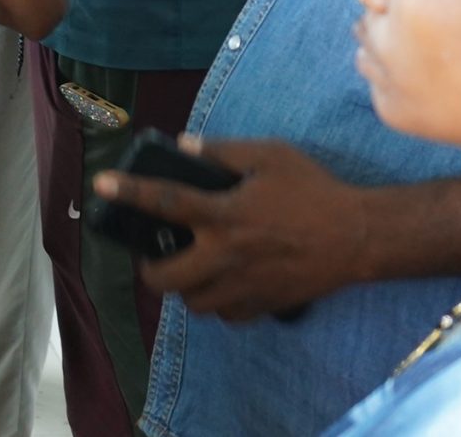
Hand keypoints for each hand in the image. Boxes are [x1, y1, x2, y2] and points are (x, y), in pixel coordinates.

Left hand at [94, 137, 372, 320]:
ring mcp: (244, 286)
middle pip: (165, 278)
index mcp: (224, 214)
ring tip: (190, 267)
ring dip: (184, 287)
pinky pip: (226, 315)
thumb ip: (223, 150)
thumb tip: (185, 143)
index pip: (164, 201)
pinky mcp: (264, 305)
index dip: (128, 192)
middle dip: (150, 268)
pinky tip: (224, 282)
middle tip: (154, 253)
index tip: (101, 185)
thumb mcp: (270, 156)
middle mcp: (226, 255)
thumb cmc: (314, 190)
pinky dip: (218, 302)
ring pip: (193, 303)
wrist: (359, 237)